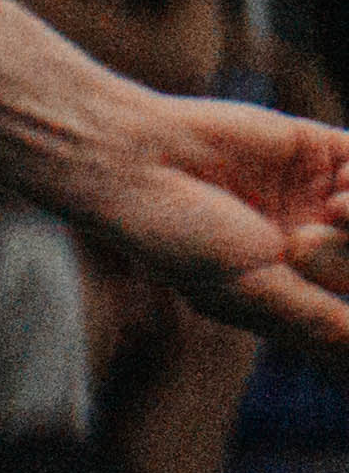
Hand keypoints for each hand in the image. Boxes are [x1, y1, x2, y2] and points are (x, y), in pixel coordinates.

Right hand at [57, 91, 348, 354]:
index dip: (347, 282)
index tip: (301, 268)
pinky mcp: (319, 151)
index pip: (348, 301)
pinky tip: (340, 184)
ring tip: (336, 205)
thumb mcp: (252, 291)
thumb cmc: (183, 239)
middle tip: (299, 241)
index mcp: (286, 286)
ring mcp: (315, 196)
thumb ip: (318, 321)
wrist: (143, 164)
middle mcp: (305, 243)